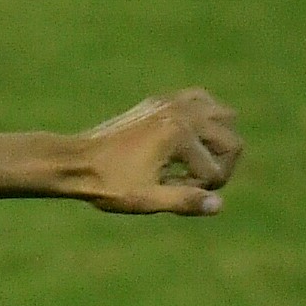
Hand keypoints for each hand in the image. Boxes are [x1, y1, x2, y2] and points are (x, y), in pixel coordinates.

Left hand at [74, 88, 240, 215]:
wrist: (73, 161)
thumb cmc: (106, 183)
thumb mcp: (144, 199)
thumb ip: (183, 201)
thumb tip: (219, 204)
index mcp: (180, 134)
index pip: (216, 170)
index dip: (200, 191)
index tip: (172, 193)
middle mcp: (182, 112)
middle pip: (231, 140)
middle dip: (218, 166)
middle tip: (187, 181)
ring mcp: (173, 102)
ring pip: (224, 117)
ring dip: (217, 141)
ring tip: (190, 161)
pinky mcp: (162, 100)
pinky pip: (202, 100)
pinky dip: (205, 118)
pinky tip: (186, 138)